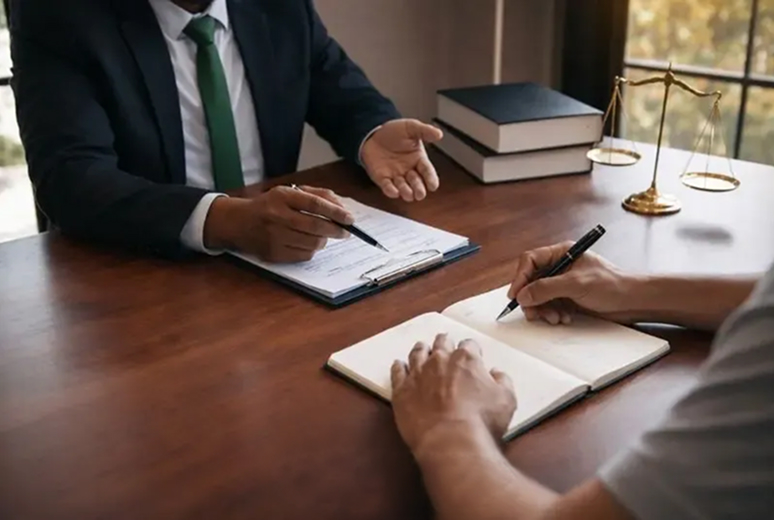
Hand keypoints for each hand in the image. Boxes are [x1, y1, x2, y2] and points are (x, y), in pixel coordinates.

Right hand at [203, 185, 353, 261]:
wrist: (238, 222)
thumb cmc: (270, 205)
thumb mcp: (289, 192)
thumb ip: (317, 195)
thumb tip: (341, 208)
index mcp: (281, 196)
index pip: (315, 204)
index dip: (336, 212)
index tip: (350, 218)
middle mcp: (276, 216)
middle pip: (315, 226)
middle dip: (336, 230)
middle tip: (346, 231)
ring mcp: (273, 237)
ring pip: (312, 243)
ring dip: (324, 240)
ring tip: (323, 235)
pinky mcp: (273, 254)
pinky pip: (303, 255)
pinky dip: (312, 250)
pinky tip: (308, 243)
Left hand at [361, 119, 443, 201]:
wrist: (373, 133)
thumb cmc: (393, 132)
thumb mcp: (411, 127)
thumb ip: (424, 131)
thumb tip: (438, 134)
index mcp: (418, 159)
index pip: (427, 171)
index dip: (431, 179)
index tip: (433, 186)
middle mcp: (408, 170)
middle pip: (417, 183)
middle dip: (419, 189)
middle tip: (420, 194)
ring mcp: (395, 175)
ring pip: (403, 188)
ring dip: (406, 192)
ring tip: (409, 194)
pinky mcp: (382, 178)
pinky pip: (387, 187)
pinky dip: (390, 190)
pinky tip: (394, 192)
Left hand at [391, 334, 516, 456]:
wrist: (451, 441)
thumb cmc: (481, 422)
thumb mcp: (506, 400)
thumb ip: (502, 382)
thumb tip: (497, 373)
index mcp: (466, 359)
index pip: (469, 346)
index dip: (471, 350)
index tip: (472, 353)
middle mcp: (440, 361)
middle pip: (441, 344)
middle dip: (444, 343)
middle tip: (444, 343)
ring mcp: (418, 373)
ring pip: (417, 354)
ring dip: (421, 350)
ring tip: (421, 348)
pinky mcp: (402, 390)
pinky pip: (397, 372)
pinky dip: (398, 367)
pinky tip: (398, 365)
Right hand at [508, 241, 638, 324]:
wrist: (632, 302)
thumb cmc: (612, 285)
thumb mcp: (576, 284)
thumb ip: (547, 288)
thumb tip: (523, 295)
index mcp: (561, 253)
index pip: (530, 261)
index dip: (520, 277)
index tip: (516, 295)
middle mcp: (559, 267)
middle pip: (531, 281)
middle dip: (532, 298)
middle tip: (534, 313)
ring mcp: (562, 284)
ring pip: (538, 296)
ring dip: (543, 309)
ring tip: (555, 318)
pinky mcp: (567, 299)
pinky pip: (548, 306)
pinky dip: (552, 314)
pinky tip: (564, 318)